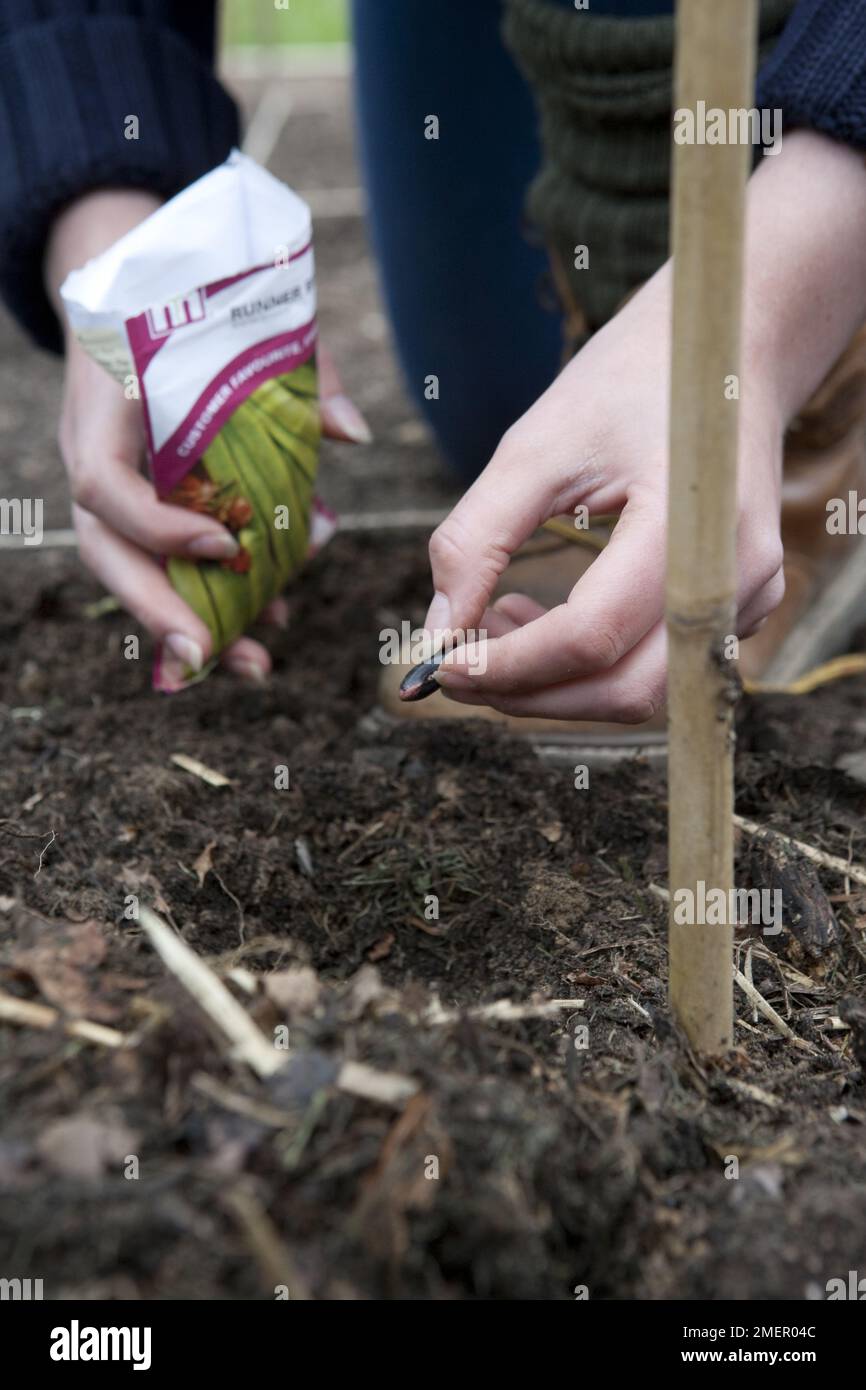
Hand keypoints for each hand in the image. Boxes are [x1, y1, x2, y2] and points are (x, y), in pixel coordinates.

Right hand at [46, 190, 369, 688]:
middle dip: (157, 609)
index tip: (228, 547)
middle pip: (106, 550)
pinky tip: (269, 618)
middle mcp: (93, 454)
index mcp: (106, 407)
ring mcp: (110, 484)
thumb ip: (301, 371)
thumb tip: (352, 432)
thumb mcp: (247, 321)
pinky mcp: (137, 504)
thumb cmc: (193, 305)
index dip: (161, 528)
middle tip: (209, 657)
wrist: (136, 292)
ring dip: (191, 620)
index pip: (106, 485)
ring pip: (133, 570)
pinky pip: (165, 562)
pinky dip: (214, 595)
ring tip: (253, 663)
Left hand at [425, 131, 865, 721]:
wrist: (730, 354)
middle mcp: (736, 575)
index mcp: (688, 520)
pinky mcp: (741, 611)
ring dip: (556, 690)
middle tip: (454, 669)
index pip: (591, 634)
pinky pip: (659, 672)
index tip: (439, 664)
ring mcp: (749, 599)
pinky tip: (539, 622)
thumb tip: (438, 632)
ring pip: (642, 697)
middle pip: (623, 690)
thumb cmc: (631, 384)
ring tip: (491, 631)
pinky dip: (589, 670)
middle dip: (527, 696)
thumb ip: (477, 538)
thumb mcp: (537, 444)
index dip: (508, 664)